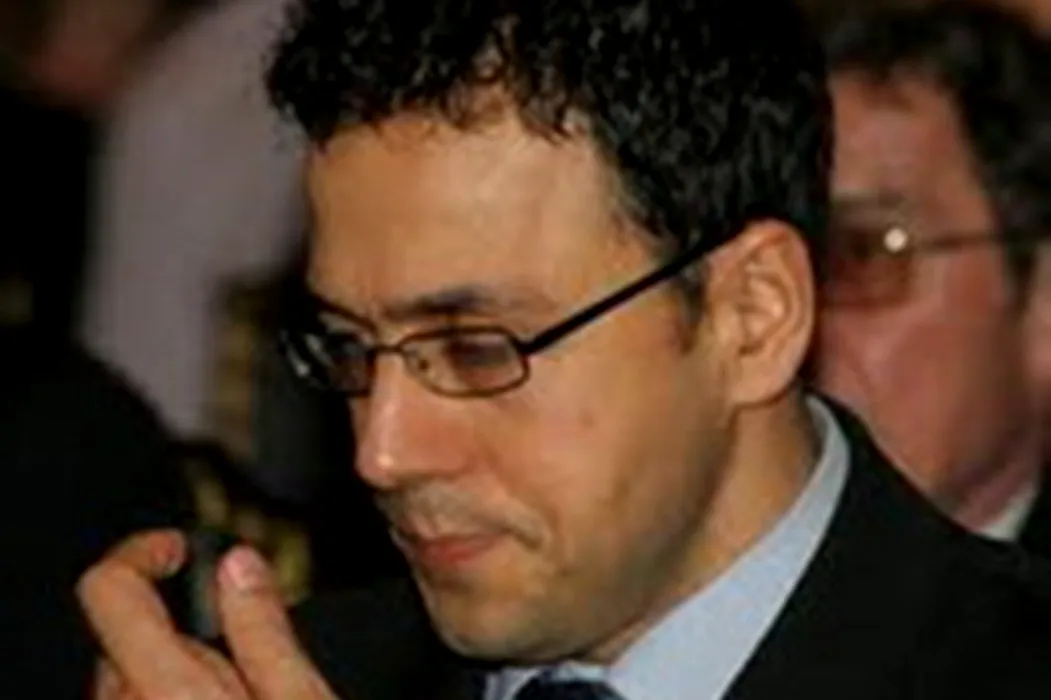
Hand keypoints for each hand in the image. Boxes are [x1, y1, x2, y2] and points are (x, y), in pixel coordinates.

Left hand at [77, 530, 337, 698]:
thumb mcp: (300, 699)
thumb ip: (265, 630)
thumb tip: (241, 563)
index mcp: (167, 689)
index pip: (109, 588)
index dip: (140, 552)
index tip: (173, 546)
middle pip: (121, 638)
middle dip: (176, 629)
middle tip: (238, 655)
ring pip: (121, 681)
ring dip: (164, 673)